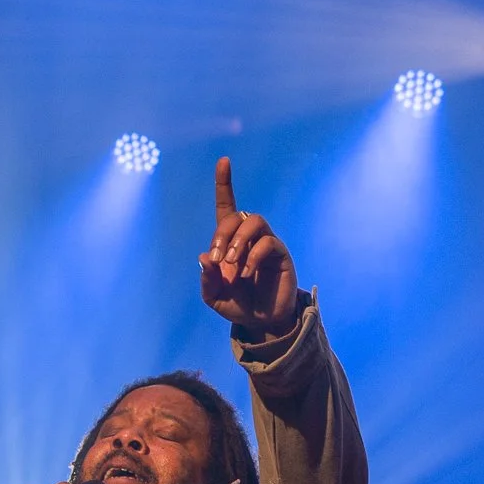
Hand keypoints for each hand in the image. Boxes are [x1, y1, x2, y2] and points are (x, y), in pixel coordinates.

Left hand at [198, 157, 298, 337]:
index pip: (227, 206)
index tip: (223, 161)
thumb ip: (206, 279)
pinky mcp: (280, 254)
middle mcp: (249, 237)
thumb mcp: (214, 296)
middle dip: (222, 236)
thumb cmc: (238, 305)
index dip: (225, 184)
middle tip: (218, 261)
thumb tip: (203, 256)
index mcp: (229, 242)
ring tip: (233, 265)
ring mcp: (266, 243)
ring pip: (255, 221)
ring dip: (239, 241)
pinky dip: (253, 257)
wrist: (262, 322)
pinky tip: (247, 275)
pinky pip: (267, 243)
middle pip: (237, 216)